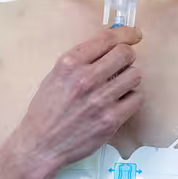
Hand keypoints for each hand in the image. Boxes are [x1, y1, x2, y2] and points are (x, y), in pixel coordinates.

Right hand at [4, 26, 143, 169]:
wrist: (41, 145)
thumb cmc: (46, 110)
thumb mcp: (55, 76)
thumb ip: (81, 60)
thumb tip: (109, 45)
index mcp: (69, 64)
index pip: (107, 39)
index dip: (126, 33)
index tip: (134, 34)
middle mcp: (85, 79)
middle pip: (125, 54)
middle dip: (127, 56)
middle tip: (123, 64)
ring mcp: (100, 100)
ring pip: (134, 75)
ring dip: (129, 78)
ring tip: (119, 86)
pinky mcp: (111, 120)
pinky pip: (137, 98)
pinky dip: (131, 99)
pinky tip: (120, 102)